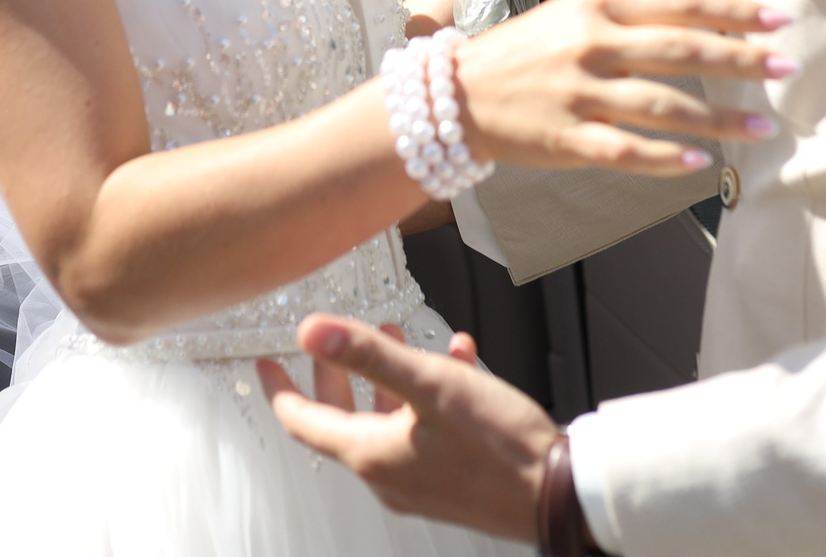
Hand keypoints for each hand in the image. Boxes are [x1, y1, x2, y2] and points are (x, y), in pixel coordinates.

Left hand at [260, 314, 560, 541]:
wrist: (559, 494)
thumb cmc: (500, 447)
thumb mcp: (429, 385)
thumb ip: (370, 354)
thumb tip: (313, 331)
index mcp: (372, 455)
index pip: (303, 422)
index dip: (281, 388)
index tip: (266, 364)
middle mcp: (388, 475)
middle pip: (343, 420)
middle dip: (338, 373)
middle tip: (334, 343)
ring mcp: (418, 482)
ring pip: (386, 421)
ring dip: (389, 378)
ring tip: (402, 337)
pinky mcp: (448, 481)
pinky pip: (422, 433)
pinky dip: (428, 396)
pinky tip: (458, 362)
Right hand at [456, 0, 791, 175]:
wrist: (454, 92)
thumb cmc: (526, 52)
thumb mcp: (575, 13)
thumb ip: (633, 18)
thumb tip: (706, 24)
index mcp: (597, 3)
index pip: (680, 2)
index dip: (734, 11)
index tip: (779, 20)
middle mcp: (591, 42)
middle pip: (681, 49)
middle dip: (741, 58)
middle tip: (788, 66)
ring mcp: (578, 92)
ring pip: (664, 105)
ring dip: (720, 118)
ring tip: (763, 128)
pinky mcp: (565, 137)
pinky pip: (626, 151)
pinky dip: (667, 159)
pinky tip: (702, 165)